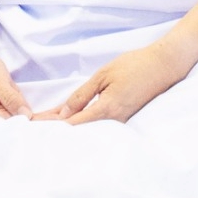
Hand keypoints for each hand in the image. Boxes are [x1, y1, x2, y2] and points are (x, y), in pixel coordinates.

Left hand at [34, 38, 193, 123]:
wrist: (164, 66)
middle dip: (56, 129)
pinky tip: (71, 121)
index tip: (33, 125)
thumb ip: (83, 94)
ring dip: (68, 127)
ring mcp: (121, 122)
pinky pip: (99, 125)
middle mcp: (114, 121)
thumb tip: (64, 113)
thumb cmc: (134, 66)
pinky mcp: (125, 119)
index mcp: (107, 110)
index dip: (52, 125)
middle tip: (33, 129)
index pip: (73, 124)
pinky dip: (82, 123)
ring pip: (89, 130)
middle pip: (79, 131)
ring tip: (47, 126)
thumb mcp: (104, 75)